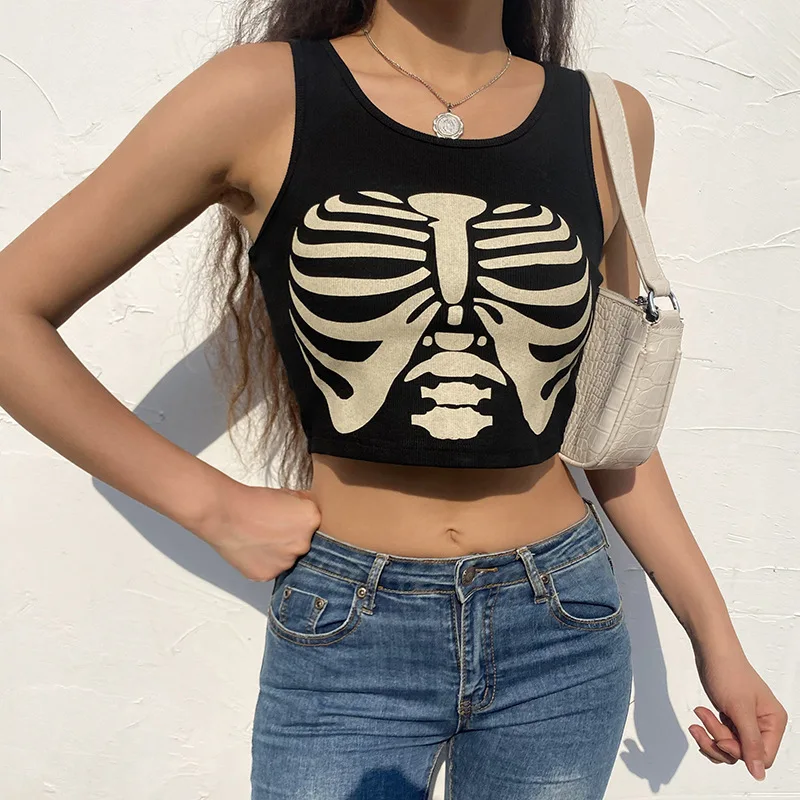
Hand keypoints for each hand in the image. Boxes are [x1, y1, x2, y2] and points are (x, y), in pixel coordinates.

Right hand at [193, 480, 320, 581]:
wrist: (224, 513)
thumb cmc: (252, 501)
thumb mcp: (287, 494)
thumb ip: (303, 506)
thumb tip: (310, 512)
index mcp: (311, 520)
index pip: (315, 524)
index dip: (300, 521)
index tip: (288, 519)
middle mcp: (303, 544)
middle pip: (303, 544)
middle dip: (291, 538)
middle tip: (272, 530)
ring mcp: (286, 562)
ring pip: (287, 559)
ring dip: (278, 552)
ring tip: (260, 539)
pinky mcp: (268, 574)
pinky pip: (271, 569)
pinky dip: (264, 562)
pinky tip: (253, 549)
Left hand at [690, 647, 786, 781]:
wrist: (711, 651)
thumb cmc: (728, 671)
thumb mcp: (740, 709)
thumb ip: (750, 743)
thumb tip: (759, 773)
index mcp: (774, 722)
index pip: (762, 757)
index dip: (739, 752)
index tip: (721, 739)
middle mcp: (763, 724)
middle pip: (742, 754)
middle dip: (719, 739)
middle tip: (706, 717)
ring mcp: (746, 722)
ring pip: (729, 748)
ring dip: (710, 734)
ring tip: (700, 714)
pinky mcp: (731, 718)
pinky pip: (721, 738)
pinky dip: (708, 730)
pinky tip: (700, 716)